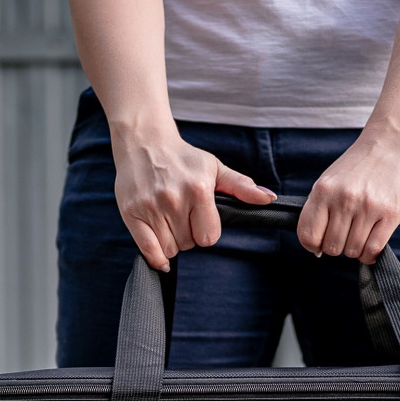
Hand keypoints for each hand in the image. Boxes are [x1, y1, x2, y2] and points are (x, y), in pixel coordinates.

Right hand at [112, 125, 271, 271]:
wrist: (144, 142)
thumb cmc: (182, 158)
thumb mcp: (215, 168)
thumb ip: (241, 187)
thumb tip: (268, 199)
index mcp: (198, 190)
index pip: (209, 237)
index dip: (207, 232)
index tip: (200, 220)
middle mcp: (174, 199)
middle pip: (189, 244)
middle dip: (189, 235)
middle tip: (182, 216)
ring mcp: (151, 207)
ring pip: (170, 249)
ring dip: (172, 243)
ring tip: (168, 221)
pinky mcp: (131, 213)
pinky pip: (148, 250)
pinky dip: (156, 258)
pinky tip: (162, 256)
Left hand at [298, 127, 399, 263]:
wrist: (391, 144)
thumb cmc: (358, 167)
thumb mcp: (330, 181)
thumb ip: (320, 210)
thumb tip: (315, 248)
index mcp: (324, 190)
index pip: (308, 235)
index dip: (312, 246)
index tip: (320, 243)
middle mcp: (344, 199)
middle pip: (332, 247)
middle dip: (337, 246)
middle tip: (346, 234)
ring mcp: (368, 207)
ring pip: (353, 251)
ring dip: (355, 249)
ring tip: (360, 234)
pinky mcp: (390, 214)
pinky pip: (373, 249)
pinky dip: (370, 254)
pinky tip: (371, 242)